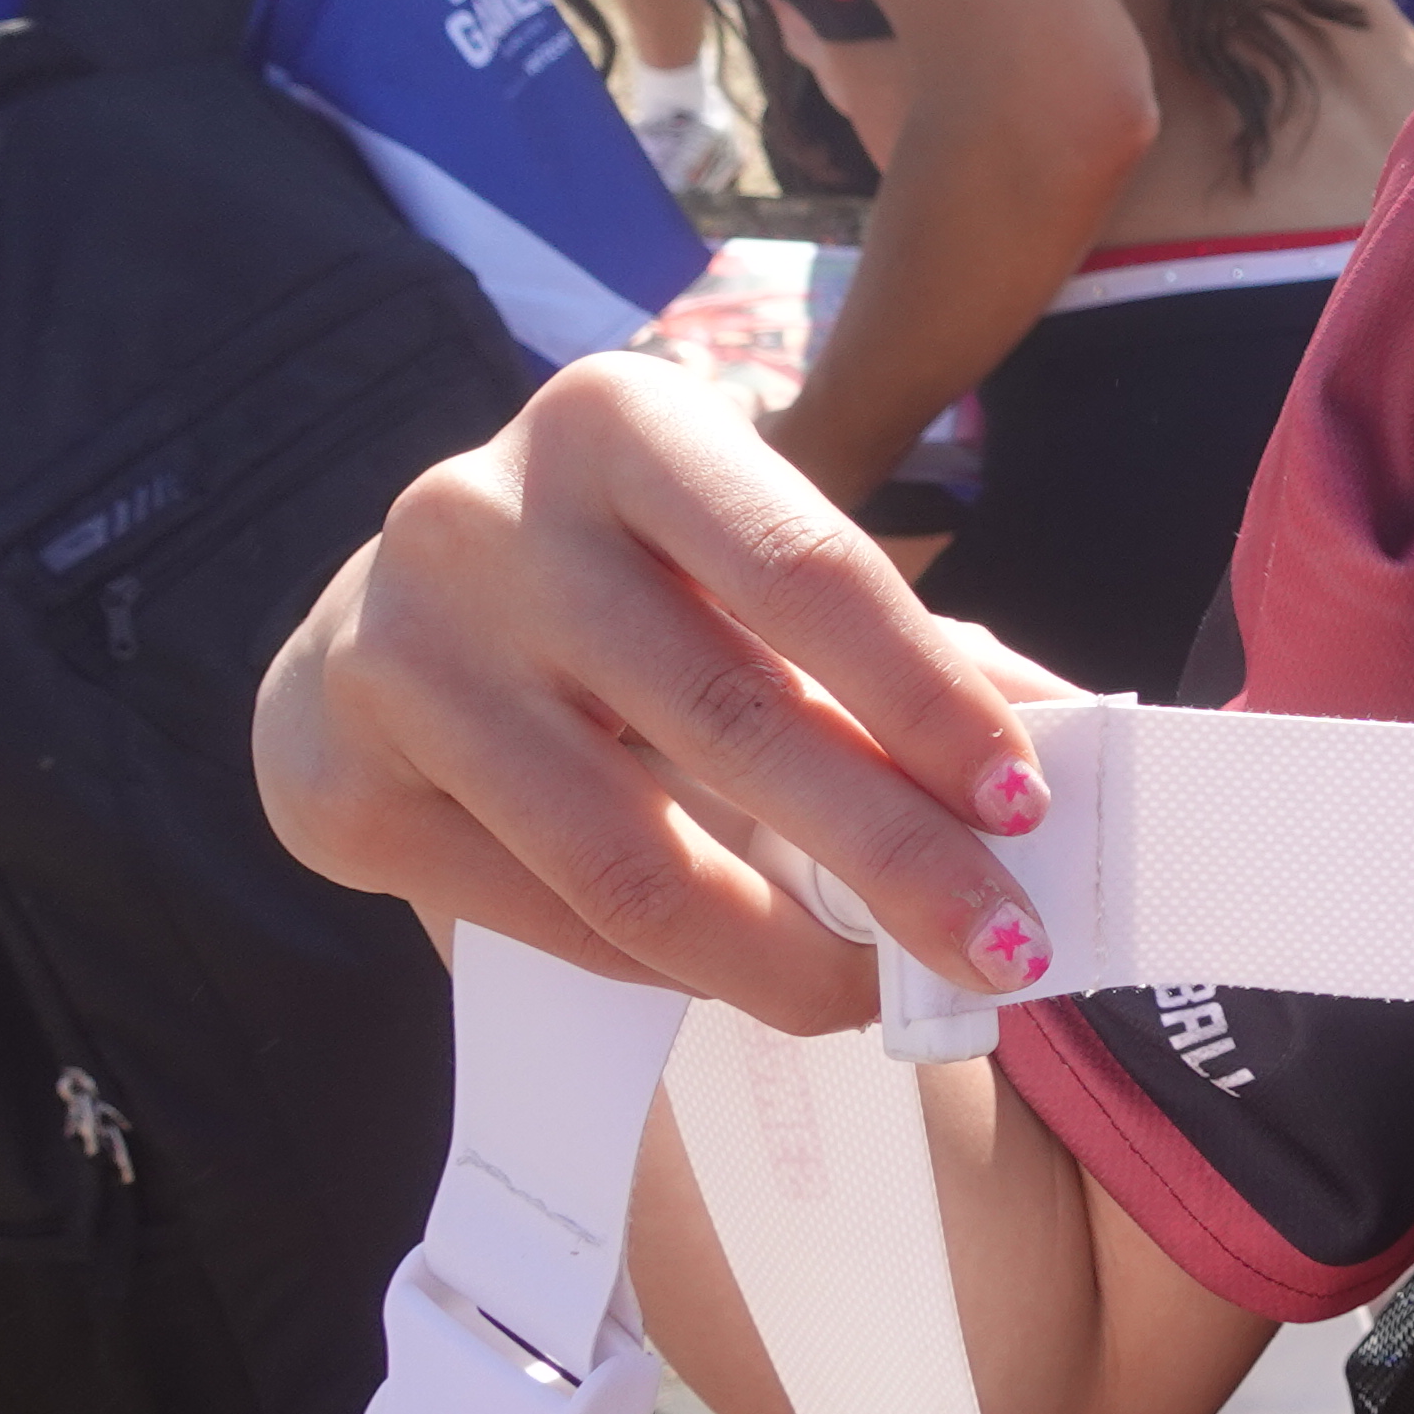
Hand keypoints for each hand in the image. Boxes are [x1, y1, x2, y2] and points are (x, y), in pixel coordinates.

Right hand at [253, 354, 1081, 1033]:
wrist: (390, 625)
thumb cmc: (633, 587)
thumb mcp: (755, 563)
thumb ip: (912, 643)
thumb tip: (1082, 740)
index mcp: (619, 418)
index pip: (807, 568)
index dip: (928, 696)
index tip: (1027, 805)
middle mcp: (482, 515)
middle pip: (732, 719)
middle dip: (892, 856)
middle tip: (1004, 945)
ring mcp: (394, 649)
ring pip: (628, 853)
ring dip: (782, 953)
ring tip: (879, 995)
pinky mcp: (332, 779)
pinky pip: (543, 914)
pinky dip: (666, 968)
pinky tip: (748, 976)